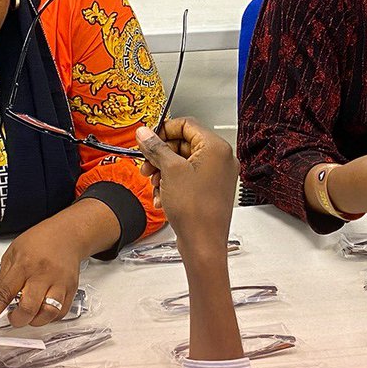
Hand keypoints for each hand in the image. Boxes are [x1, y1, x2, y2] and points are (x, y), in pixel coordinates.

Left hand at [0, 221, 81, 330]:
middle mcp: (43, 274)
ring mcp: (59, 283)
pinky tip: (43, 308)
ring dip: (34, 321)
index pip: (4, 293)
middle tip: (13, 316)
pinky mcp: (71, 289)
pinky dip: (49, 317)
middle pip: (28, 308)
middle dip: (17, 320)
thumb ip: (5, 276)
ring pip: (47, 314)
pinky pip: (60, 313)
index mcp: (24, 264)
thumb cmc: (40, 240)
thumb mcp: (13, 251)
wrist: (67, 234)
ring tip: (29, 313)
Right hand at [137, 118, 236, 260]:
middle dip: (161, 155)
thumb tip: (145, 133)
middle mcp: (221, 159)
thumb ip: (156, 147)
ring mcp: (217, 175)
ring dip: (164, 171)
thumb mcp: (170, 171)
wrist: (203, 243)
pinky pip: (187, 177)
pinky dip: (172, 183)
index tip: (147, 139)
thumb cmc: (196, 210)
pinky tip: (161, 196)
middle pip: (183, 143)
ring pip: (183, 162)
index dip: (164, 130)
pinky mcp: (210, 190)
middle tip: (147, 165)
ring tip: (154, 183)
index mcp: (216, 148)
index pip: (187, 124)